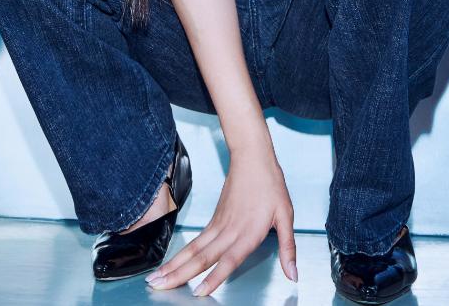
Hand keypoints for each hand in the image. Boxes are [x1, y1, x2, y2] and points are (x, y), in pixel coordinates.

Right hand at [145, 146, 296, 295]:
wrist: (252, 157)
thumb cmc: (270, 184)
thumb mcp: (286, 215)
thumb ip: (288, 247)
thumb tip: (293, 274)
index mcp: (248, 232)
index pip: (228, 260)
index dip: (214, 277)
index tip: (198, 293)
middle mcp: (230, 230)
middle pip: (201, 256)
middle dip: (179, 275)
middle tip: (158, 287)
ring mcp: (219, 224)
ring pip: (193, 248)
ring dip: (173, 265)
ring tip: (156, 278)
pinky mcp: (214, 219)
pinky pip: (196, 240)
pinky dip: (181, 254)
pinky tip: (171, 263)